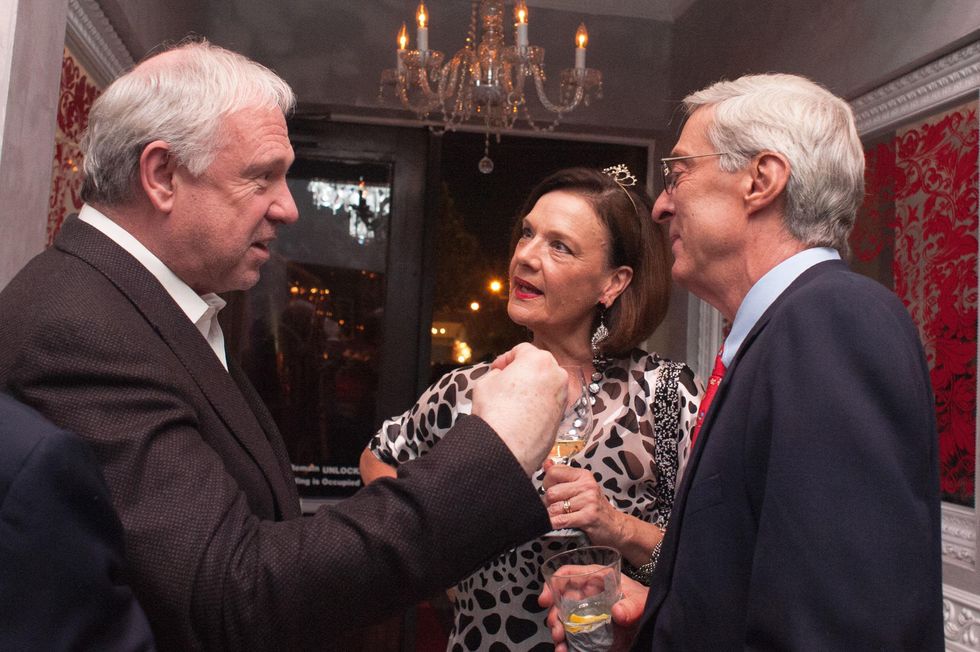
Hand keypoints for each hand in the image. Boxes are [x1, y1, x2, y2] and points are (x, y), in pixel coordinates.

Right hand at [472, 343, 565, 474]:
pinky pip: (548, 402)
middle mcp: (557, 374)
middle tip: (504, 382)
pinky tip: (521, 414)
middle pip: (538, 365)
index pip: (521, 350)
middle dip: (521, 371)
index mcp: (539, 360)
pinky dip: (538, 404)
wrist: (508, 448)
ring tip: (512, 400)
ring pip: (545, 384)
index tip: (496, 369)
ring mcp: (562, 396)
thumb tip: (501, 376)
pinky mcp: (562, 416)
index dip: (505, 358)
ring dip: (531, 388)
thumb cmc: (496, 412)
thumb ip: (496, 373)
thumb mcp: (485, 382)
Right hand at [540, 572, 647, 651]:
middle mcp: (586, 595)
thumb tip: (617, 612)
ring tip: (561, 644)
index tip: (545, 601)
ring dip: (558, 632)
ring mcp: (586, 614)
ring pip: (563, 620)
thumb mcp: (641, 600)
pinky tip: (565, 651)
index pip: (568, 575)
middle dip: (554, 616)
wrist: (651, 619)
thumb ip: (632, 606)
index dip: (553, 584)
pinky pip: (571, 636)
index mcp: (595, 579)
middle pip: (560, 601)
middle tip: (558, 631)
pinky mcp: (588, 631)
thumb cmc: (644, 602)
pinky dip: (565, 645)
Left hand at [542, 461, 625, 545]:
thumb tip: (546, 464)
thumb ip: (563, 475)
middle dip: (548, 502)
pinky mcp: (588, 517)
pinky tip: (556, 524)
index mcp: (583, 475)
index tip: (551, 489)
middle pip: (552, 492)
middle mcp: (587, 485)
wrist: (614, 525)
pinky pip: (561, 520)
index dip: (547, 483)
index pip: (553, 472)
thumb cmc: (595, 506)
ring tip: (559, 515)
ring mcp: (589, 501)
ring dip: (552, 515)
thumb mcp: (581, 486)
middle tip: (554, 506)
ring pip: (555, 508)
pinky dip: (554, 524)